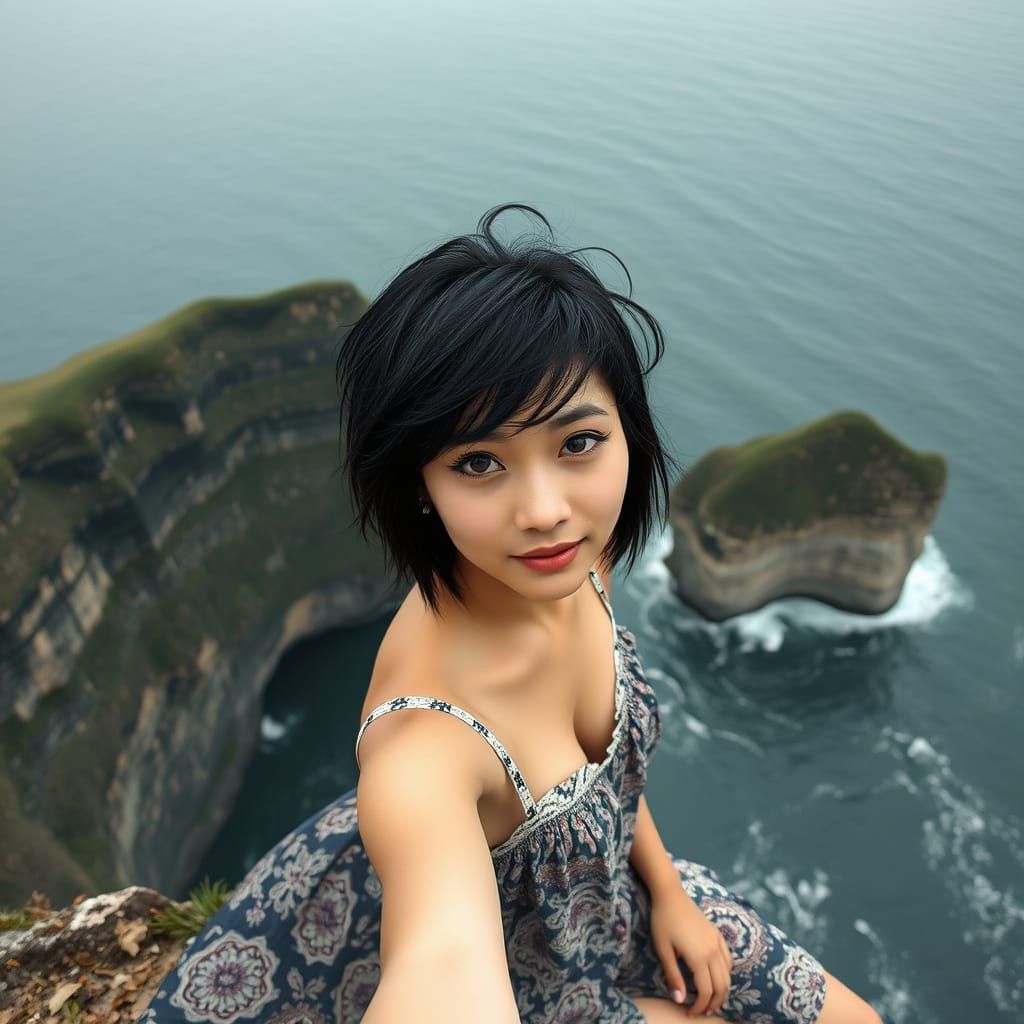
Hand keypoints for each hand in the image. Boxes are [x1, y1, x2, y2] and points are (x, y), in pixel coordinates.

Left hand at [648, 883, 731, 1017]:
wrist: (670, 894)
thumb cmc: (662, 921)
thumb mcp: (663, 950)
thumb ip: (673, 976)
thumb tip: (680, 1000)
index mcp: (699, 957)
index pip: (705, 991)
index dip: (699, 1006)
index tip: (689, 1013)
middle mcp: (713, 951)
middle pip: (721, 986)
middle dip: (713, 1003)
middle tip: (703, 1012)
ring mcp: (717, 942)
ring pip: (727, 975)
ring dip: (722, 991)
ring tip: (711, 1000)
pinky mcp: (717, 934)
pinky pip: (728, 959)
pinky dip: (726, 973)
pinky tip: (717, 977)